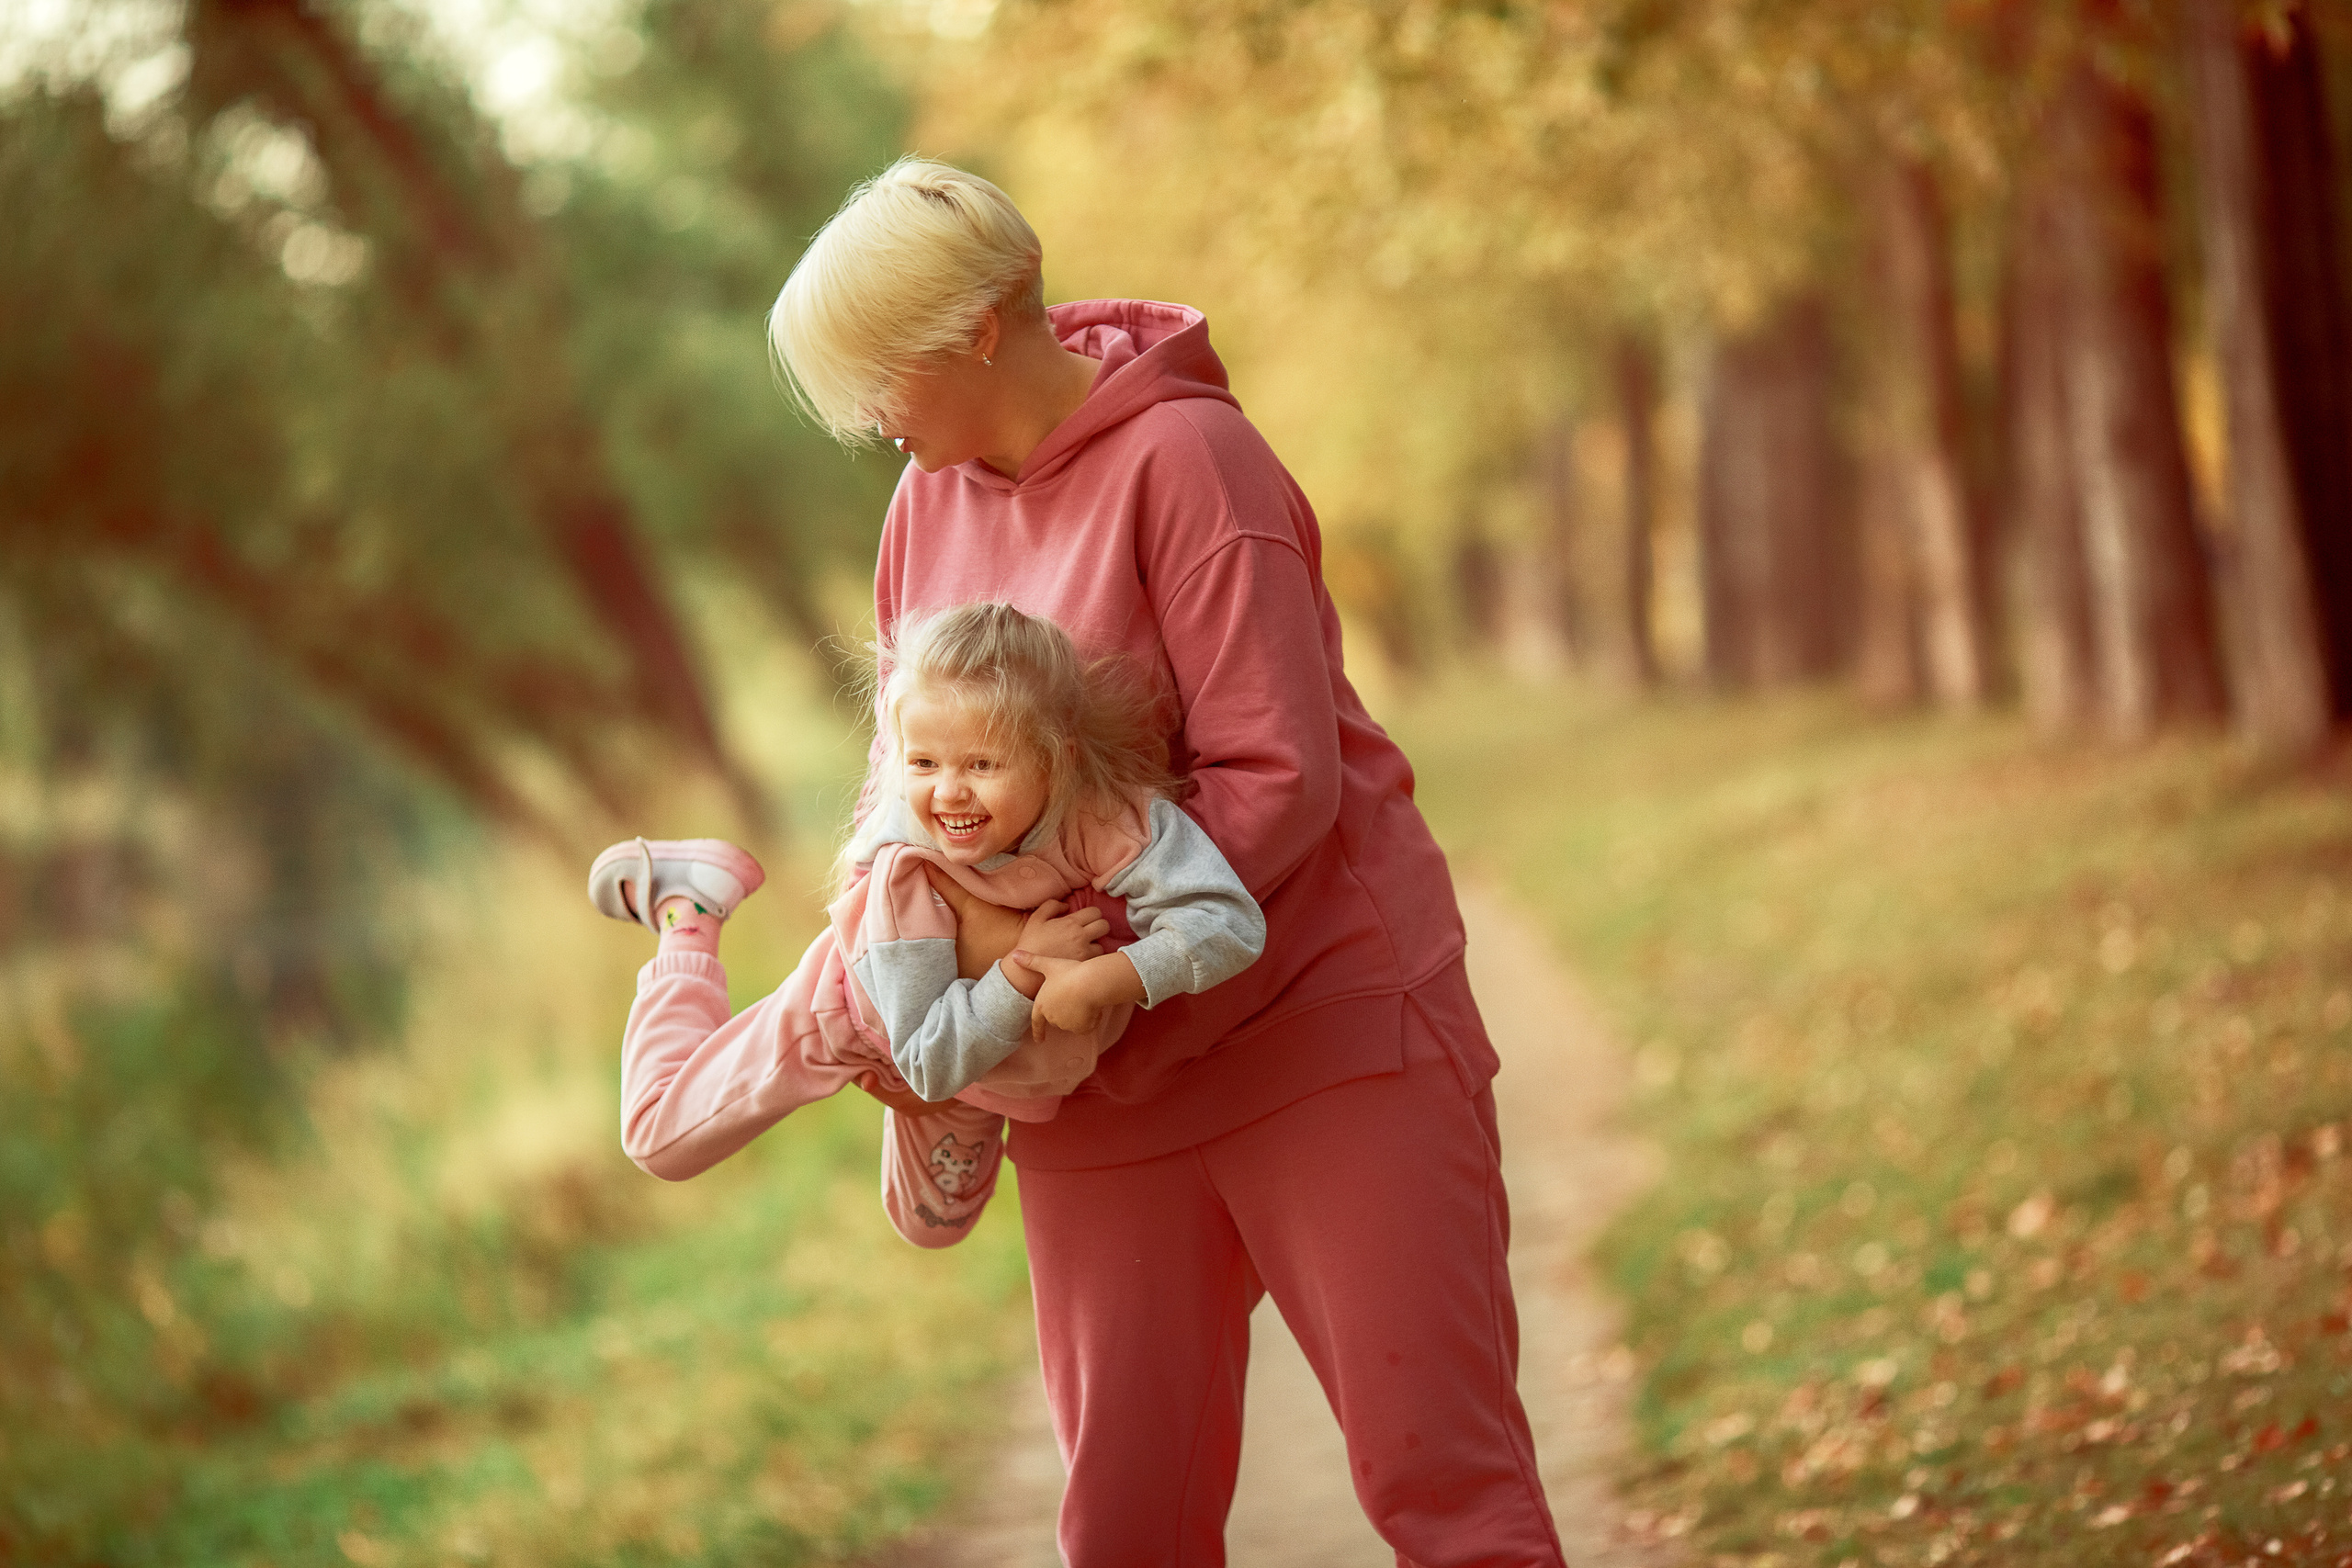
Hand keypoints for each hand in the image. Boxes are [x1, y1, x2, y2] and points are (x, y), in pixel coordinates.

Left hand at [1012, 951, 1145, 1038]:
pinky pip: (1086, 1026)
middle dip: (1066, 1011)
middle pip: (1059, 1018)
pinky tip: (1094, 1008)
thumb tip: (1014, 955)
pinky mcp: (1081, 1028)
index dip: (1038, 1031)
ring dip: (1079, 1015)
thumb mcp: (1049, 965)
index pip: (1037, 1022)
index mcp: (1042, 1005)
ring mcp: (1067, 1025)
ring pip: (1074, 1022)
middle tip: (1075, 996)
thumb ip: (1031, 961)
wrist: (1090, 983)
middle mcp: (1052, 1018)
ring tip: (1085, 999)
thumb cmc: (1069, 972)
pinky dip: (1090, 1020)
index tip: (1039, 1040)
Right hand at [1017, 899, 1109, 963]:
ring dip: (1096, 944)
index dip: (1092, 914)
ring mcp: (1083, 953)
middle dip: (1099, 926)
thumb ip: (1052, 905)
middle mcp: (1080, 937)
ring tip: (1086, 946)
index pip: (1096, 912)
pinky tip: (1083, 958)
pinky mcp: (1083, 966)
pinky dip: (1093, 958)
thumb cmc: (1030, 942)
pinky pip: (1096, 960)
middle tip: (1091, 930)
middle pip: (1104, 925)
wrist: (1027, 969)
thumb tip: (1066, 905)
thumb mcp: (1036, 918)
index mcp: (1071, 923)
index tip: (1086, 919)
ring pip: (1103, 944)